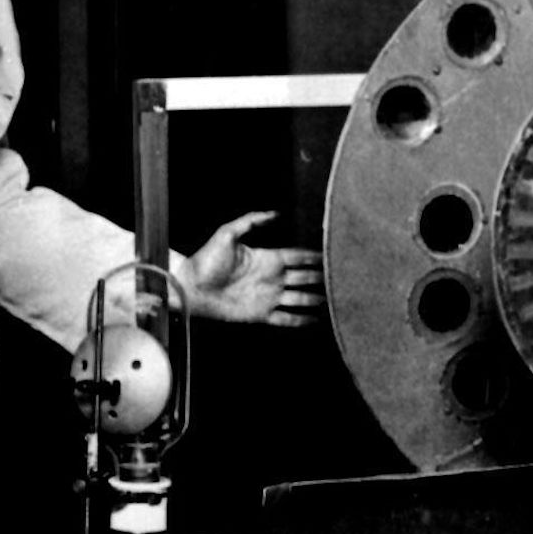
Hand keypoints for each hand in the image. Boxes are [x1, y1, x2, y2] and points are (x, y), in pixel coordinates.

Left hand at [184, 210, 324, 326]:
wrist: (191, 287)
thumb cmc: (206, 260)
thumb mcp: (227, 234)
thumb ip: (250, 221)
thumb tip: (274, 213)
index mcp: (268, 258)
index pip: (298, 257)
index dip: (314, 256)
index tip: (331, 254)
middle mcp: (272, 278)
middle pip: (305, 277)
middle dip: (321, 277)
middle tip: (341, 277)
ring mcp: (269, 297)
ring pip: (301, 298)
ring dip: (316, 299)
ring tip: (334, 300)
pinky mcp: (262, 314)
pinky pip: (287, 318)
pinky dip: (301, 320)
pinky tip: (314, 320)